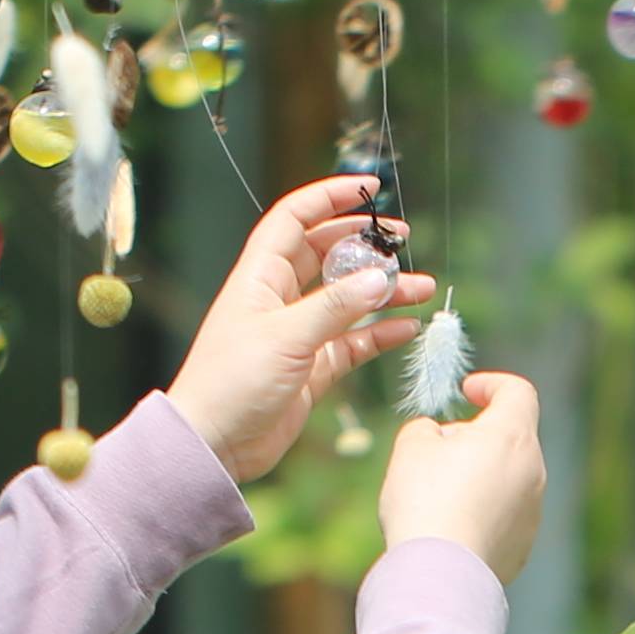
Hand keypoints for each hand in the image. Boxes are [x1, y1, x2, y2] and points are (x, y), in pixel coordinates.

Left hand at [168, 173, 435, 483]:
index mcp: (260, 277)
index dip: (329, 198)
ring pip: (347, 300)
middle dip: (365, 244)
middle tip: (403, 240)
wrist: (213, 444)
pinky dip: (380, 334)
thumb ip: (337, 307)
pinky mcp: (311, 368)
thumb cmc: (231, 383)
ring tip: (421, 288)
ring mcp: (297, 333)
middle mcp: (279, 298)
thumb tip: (382, 278)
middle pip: (327, 255)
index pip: (295, 219)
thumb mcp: (286, 337)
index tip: (369, 189)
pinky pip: (353, 342)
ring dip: (382, 291)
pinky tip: (407, 328)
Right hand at [378, 372, 547, 581]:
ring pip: (508, 479)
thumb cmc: (424, 501)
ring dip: (479, 476)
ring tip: (437, 496)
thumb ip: (427, 428)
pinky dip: (481, 513)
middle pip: (511, 438)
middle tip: (437, 451)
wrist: (438, 572)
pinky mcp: (523, 544)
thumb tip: (438, 437)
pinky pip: (504, 516)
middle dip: (477, 436)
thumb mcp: (412, 447)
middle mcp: (533, 471)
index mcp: (512, 436)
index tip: (467, 392)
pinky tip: (450, 527)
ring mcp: (533, 511)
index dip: (492, 385)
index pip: (519, 393)